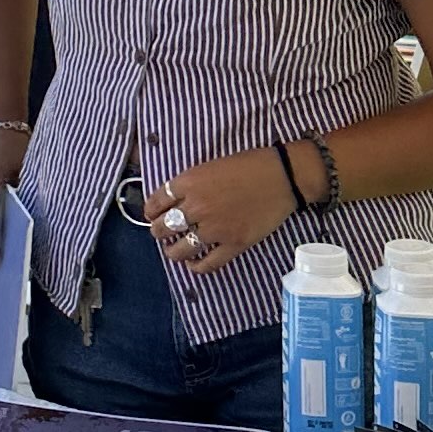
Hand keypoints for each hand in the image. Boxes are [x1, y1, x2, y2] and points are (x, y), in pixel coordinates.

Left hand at [141, 148, 299, 273]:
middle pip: (163, 227)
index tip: (151, 215)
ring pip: (179, 249)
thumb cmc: (248, 165)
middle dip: (158, 231)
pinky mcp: (233, 244)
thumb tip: (175, 200)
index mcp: (189, 183)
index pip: (156, 202)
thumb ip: (191, 184)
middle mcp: (197, 207)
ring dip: (172, 251)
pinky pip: (207, 263)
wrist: (282, 176)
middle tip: (162, 232)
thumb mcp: (210, 166)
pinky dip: (196, 266)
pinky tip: (194, 263)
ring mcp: (214, 228)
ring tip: (173, 250)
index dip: (150, 211)